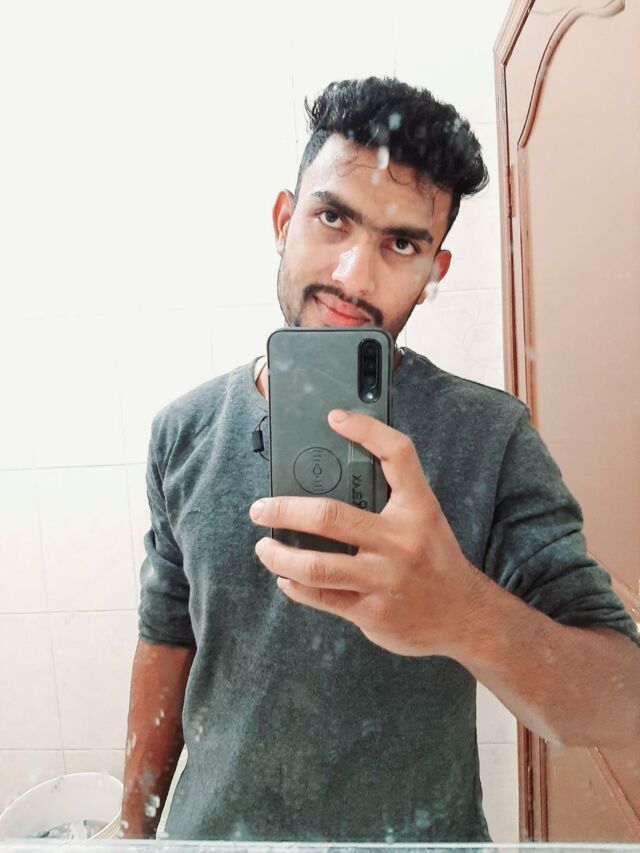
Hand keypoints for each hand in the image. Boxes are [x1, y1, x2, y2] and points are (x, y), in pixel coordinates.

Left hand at [249, 409, 479, 656]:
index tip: (334, 418)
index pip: (397, 454)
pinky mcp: (372, 612)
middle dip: (284, 511)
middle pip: (329, 517)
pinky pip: (321, 597)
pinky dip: (295, 586)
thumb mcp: (424, 519)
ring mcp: (385, 579)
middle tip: (261, 509)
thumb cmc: (434, 558)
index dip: (366, 430)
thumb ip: (389, 496)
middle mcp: (401, 541)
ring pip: (316, 566)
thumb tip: (331, 477)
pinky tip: (286, 578)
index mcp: (418, 508)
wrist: (466, 616)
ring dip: (279, 556)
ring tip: (264, 547)